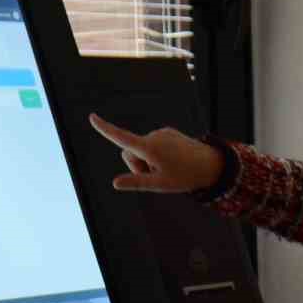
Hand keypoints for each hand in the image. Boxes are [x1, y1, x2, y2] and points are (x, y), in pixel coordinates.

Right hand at [88, 113, 225, 192]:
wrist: (211, 164)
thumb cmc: (185, 177)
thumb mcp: (160, 184)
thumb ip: (136, 182)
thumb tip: (115, 183)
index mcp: (150, 147)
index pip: (122, 138)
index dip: (105, 129)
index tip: (92, 117)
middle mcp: (153, 136)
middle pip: (129, 152)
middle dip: (136, 165)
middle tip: (157, 177)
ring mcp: (161, 133)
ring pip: (141, 150)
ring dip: (147, 162)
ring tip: (168, 169)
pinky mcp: (167, 133)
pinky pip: (152, 146)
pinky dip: (155, 155)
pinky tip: (172, 161)